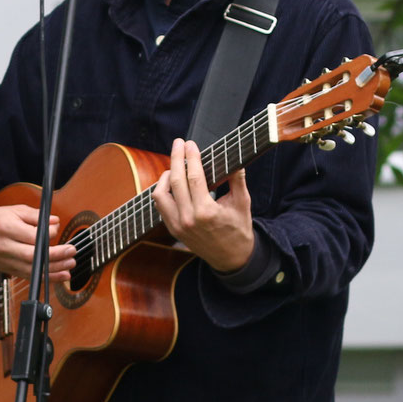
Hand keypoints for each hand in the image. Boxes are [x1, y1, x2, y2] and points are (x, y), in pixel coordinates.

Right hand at [0, 204, 75, 283]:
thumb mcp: (14, 211)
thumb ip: (36, 216)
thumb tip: (55, 222)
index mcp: (6, 228)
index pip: (31, 235)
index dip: (48, 235)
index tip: (57, 230)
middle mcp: (4, 246)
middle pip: (32, 255)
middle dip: (55, 256)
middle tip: (71, 251)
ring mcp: (5, 261)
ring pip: (32, 270)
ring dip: (54, 270)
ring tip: (69, 265)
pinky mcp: (8, 270)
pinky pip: (28, 276)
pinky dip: (45, 278)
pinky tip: (60, 275)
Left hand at [150, 139, 254, 272]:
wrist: (231, 258)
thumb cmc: (239, 229)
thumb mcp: (242, 203)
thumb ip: (238, 179)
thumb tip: (236, 158)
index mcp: (206, 212)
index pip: (193, 177)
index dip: (191, 157)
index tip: (190, 144)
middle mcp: (188, 219)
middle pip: (175, 181)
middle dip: (176, 158)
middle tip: (179, 143)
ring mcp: (177, 226)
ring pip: (160, 194)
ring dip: (165, 177)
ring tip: (175, 167)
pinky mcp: (173, 230)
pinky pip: (161, 206)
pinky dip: (163, 191)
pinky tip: (172, 183)